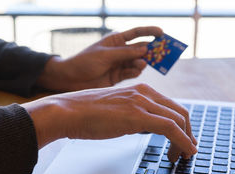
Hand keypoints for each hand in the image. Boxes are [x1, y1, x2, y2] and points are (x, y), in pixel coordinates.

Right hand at [22, 83, 196, 161]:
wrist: (67, 112)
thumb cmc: (84, 113)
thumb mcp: (115, 109)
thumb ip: (131, 114)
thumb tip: (142, 126)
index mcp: (139, 90)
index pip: (170, 106)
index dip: (182, 125)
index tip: (183, 139)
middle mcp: (144, 93)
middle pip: (180, 112)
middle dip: (188, 133)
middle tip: (186, 150)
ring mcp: (141, 103)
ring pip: (179, 120)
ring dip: (186, 140)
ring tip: (182, 156)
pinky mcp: (138, 116)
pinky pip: (170, 128)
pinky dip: (182, 141)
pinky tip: (184, 151)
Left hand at [36, 26, 162, 91]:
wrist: (71, 79)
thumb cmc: (84, 62)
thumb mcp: (105, 55)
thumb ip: (125, 53)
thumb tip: (145, 49)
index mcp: (116, 41)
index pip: (137, 33)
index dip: (150, 32)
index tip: (162, 34)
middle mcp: (120, 52)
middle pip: (141, 49)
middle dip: (151, 51)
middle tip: (162, 54)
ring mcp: (119, 64)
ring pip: (138, 62)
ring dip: (141, 63)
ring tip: (141, 65)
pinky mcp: (118, 77)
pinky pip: (132, 73)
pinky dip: (135, 71)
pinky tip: (136, 71)